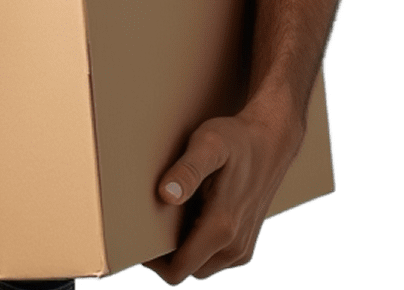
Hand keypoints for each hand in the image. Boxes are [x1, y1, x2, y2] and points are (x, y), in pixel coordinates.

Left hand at [144, 103, 303, 282]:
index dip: (153, 261)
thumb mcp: (208, 145)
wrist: (272, 141)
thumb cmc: (237, 140)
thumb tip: (165, 195)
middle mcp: (235, 247)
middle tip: (148, 222)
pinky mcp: (245, 244)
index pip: (178, 269)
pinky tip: (191, 216)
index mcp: (222, 228)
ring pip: (201, 266)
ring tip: (168, 218)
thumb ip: (187, 171)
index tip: (137, 237)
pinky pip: (215, 258)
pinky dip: (199, 245)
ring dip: (183, 250)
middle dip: (166, 255)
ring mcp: (242, 248)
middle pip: (188, 270)